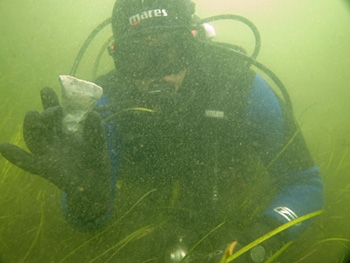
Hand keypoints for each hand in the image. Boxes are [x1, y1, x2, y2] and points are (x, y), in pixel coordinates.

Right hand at [0, 87, 111, 222]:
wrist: (96, 186)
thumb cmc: (95, 163)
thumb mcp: (98, 145)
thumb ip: (96, 132)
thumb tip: (92, 114)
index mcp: (67, 132)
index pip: (57, 114)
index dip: (50, 101)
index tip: (47, 89)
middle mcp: (55, 140)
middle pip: (44, 123)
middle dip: (44, 109)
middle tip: (50, 100)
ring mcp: (49, 154)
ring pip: (34, 138)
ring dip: (32, 126)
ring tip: (34, 114)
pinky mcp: (46, 169)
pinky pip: (28, 162)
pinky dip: (16, 156)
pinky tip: (4, 146)